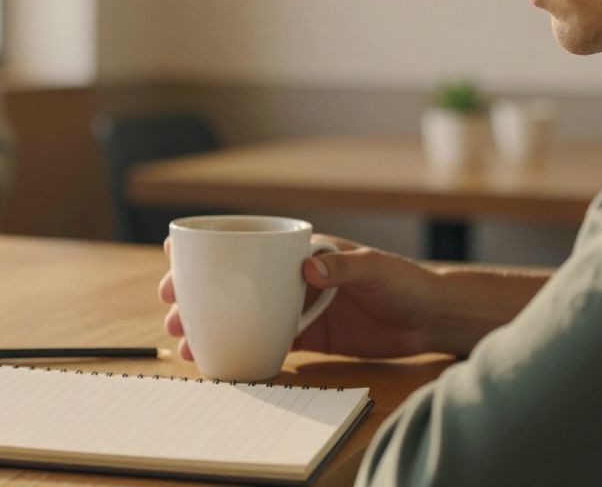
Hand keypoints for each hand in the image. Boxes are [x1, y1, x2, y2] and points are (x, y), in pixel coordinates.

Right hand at [158, 234, 443, 360]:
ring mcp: (295, 307)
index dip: (207, 248)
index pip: (246, 242)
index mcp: (300, 250)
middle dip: (195, 293)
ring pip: (240, 314)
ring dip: (209, 324)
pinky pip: (265, 342)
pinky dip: (238, 349)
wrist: (432, 318)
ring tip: (182, 341)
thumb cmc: (405, 281)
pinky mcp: (308, 337)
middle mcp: (290, 277)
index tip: (174, 254)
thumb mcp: (373, 268)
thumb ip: (340, 266)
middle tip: (169, 309)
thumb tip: (307, 268)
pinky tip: (215, 360)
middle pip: (232, 282)